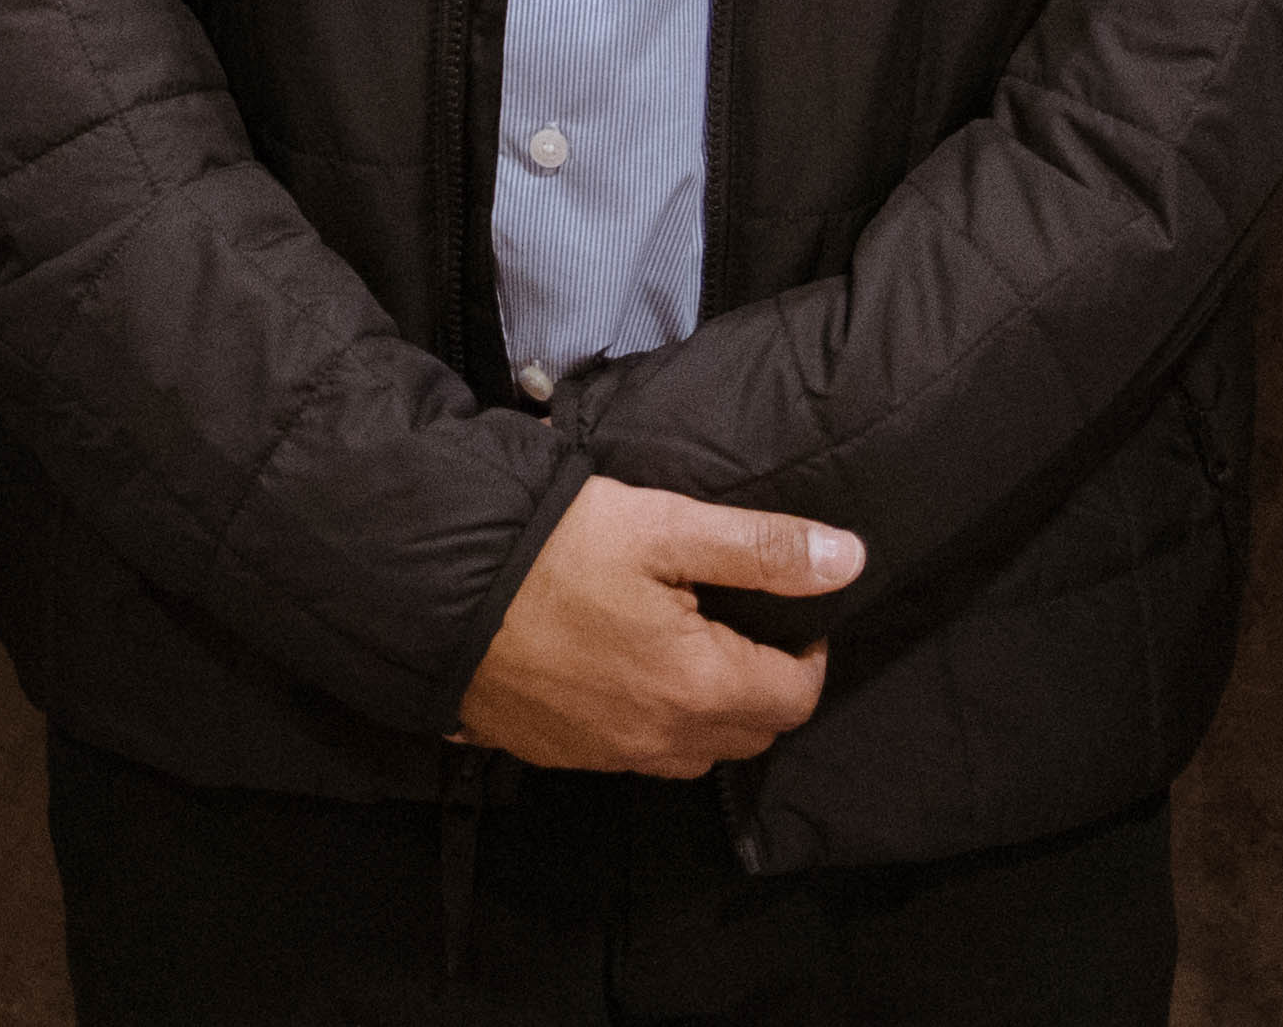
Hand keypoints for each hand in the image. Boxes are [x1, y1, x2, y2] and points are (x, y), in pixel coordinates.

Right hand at [450, 475, 862, 776]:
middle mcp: (660, 739)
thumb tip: (850, 559)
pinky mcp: (559, 754)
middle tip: (740, 622)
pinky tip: (622, 669)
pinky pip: (632, 754)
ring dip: (709, 711)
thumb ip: (760, 548)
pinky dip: (650, 722)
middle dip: (764, 687)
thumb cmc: (552, 548)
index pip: (795, 697)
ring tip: (687, 645)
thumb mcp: (663, 526)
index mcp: (699, 685)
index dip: (808, 654)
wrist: (433, 587)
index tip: (790, 612)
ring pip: (692, 752)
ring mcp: (606, 755)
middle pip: (749, 734)